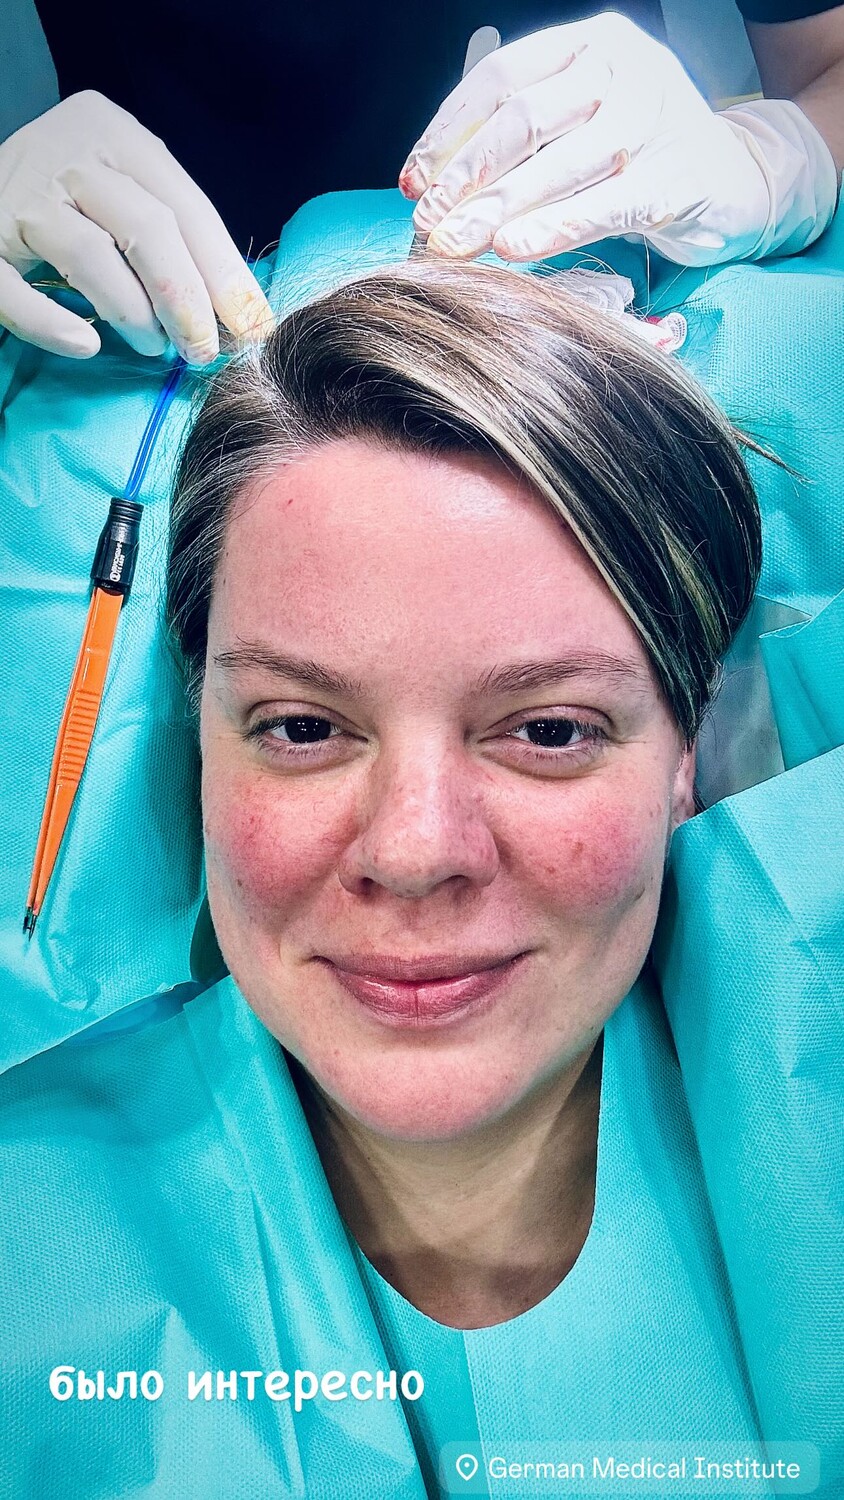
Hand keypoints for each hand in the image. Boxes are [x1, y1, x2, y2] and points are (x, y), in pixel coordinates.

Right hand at [0, 91, 273, 361]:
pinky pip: (17, 293)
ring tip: (152, 345)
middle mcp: (66, 153)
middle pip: (147, 227)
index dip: (224, 272)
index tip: (254, 325)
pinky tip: (85, 345)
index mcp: (113, 133)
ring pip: (91, 255)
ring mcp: (19, 194)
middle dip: (186, 299)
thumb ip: (170, 233)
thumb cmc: (65, 198)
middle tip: (203, 350)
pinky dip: (53, 325)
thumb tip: (236, 309)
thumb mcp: (120, 188)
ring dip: (133, 312)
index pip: (186, 206)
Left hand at [399, 12, 835, 266]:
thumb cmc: (638, 156)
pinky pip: (607, 203)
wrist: (735, 179)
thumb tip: (433, 185)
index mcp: (590, 43)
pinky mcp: (679, 177)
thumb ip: (521, 140)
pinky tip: (517, 248)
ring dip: (500, 208)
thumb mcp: (579, 126)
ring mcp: (657, 118)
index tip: (413, 182)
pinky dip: (556, 227)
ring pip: (561, 162)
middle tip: (429, 222)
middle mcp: (625, 69)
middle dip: (467, 177)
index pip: (502, 79)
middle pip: (526, 119)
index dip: (450, 132)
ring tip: (458, 243)